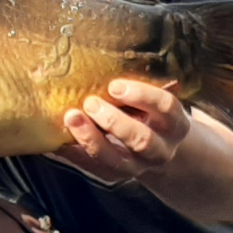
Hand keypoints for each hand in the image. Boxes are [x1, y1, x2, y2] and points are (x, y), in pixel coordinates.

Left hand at [49, 79, 191, 183]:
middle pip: (142, 140)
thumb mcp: (153, 100)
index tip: (115, 86)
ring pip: (116, 160)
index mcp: (174, 123)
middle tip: (90, 103)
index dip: (143, 96)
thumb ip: (137, 88)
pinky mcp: (116, 176)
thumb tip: (106, 56)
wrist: (157, 150)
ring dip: (91, 139)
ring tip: (71, 118)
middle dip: (113, 121)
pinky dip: (74, 153)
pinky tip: (58, 139)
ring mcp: (138, 166)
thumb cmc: (148, 112)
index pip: (166, 107)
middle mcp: (161, 149)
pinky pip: (94, 168)